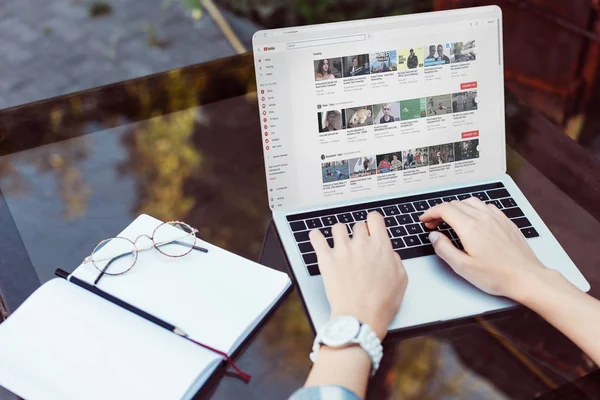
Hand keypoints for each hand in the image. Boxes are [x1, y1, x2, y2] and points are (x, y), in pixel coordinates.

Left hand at [309, 212, 407, 339]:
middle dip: (358, 234)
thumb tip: (389, 252)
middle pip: (357, 226)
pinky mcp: (326, 259)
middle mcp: (361, 243)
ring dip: (340, 234)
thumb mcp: (401, 280)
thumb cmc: (381, 303)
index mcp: (381, 246)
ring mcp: (342, 250)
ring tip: (340, 244)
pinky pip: (316, 238)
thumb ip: (395, 260)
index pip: (374, 219)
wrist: (360, 317)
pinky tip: (317, 238)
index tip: (371, 227)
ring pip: (338, 228)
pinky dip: (316, 236)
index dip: (373, 222)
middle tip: (358, 247)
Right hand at [419, 197, 546, 299]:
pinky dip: (474, 209)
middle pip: (456, 204)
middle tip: (434, 224)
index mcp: (470, 227)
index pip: (444, 209)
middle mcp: (483, 218)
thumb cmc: (497, 275)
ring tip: (451, 220)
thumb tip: (434, 236)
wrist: (527, 277)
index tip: (425, 220)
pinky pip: (486, 206)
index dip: (431, 212)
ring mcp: (496, 218)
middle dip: (441, 211)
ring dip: (457, 208)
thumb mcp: (463, 267)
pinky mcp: (506, 222)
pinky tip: (474, 219)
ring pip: (471, 202)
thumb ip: (444, 249)